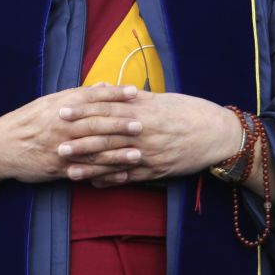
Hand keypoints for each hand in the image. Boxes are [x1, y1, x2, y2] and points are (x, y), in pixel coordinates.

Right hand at [0, 82, 145, 183]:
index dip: (114, 94)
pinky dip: (105, 174)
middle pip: (95, 123)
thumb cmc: (26, 122)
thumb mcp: (48, 103)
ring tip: (138, 153)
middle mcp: (61, 126)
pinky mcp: (59, 168)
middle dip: (120, 124)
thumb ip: (77, 96)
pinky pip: (86, 172)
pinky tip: (122, 175)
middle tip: (142, 124)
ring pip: (93, 150)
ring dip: (118, 153)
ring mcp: (61, 148)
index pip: (91, 97)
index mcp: (59, 107)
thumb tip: (104, 86)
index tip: (134, 92)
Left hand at [55, 90, 239, 185]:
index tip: (62, 111)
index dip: (83, 111)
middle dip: (80, 140)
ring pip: (115, 161)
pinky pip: (130, 178)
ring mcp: (151, 154)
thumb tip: (106, 89)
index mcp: (144, 112)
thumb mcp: (162, 100)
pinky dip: (111, 181)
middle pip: (107, 137)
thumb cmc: (190, 112)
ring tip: (68, 170)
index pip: (107, 110)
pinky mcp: (158, 171)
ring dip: (90, 167)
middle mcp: (145, 133)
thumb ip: (133, 97)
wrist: (218, 134)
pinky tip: (93, 184)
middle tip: (55, 142)